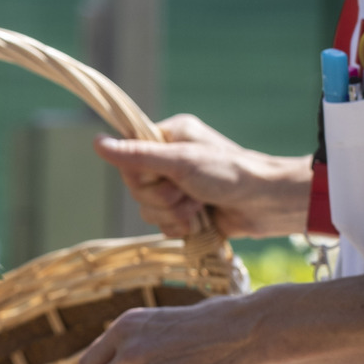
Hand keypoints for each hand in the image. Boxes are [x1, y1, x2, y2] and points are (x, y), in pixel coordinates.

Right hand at [92, 114, 310, 238]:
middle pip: (136, 188)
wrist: (267, 204)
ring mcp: (178, 187)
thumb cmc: (229, 174)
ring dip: (173, 214)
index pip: (128, 157)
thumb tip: (97, 142)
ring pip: (148, 209)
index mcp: (168, 137)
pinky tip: (199, 220)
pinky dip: (179, 226)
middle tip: (188, 192)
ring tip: (199, 206)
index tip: (162, 175)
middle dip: (162, 198)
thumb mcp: (180, 162)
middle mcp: (170, 160)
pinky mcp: (185, 211)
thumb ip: (137, 155)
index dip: (140, 175)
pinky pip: (162, 225)